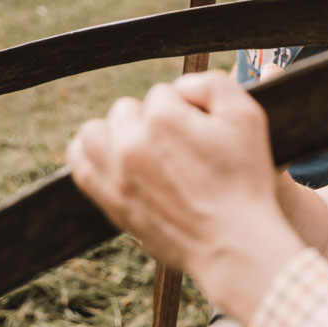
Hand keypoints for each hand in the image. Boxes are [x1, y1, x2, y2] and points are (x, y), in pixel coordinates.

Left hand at [66, 73, 301, 323]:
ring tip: (139, 146)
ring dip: (114, 133)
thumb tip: (181, 87)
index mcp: (164, 119)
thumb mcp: (248, 116)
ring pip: (94, 132)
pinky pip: (80, 165)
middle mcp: (132, 144)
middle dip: (150, 119)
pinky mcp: (111, 202)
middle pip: (127, 109)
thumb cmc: (245, 179)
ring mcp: (116, 175)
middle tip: (177, 142)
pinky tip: (112, 158)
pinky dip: (90, 155)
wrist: (234, 243)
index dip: (185, 107)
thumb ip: (213, 84)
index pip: (162, 92)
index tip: (201, 129)